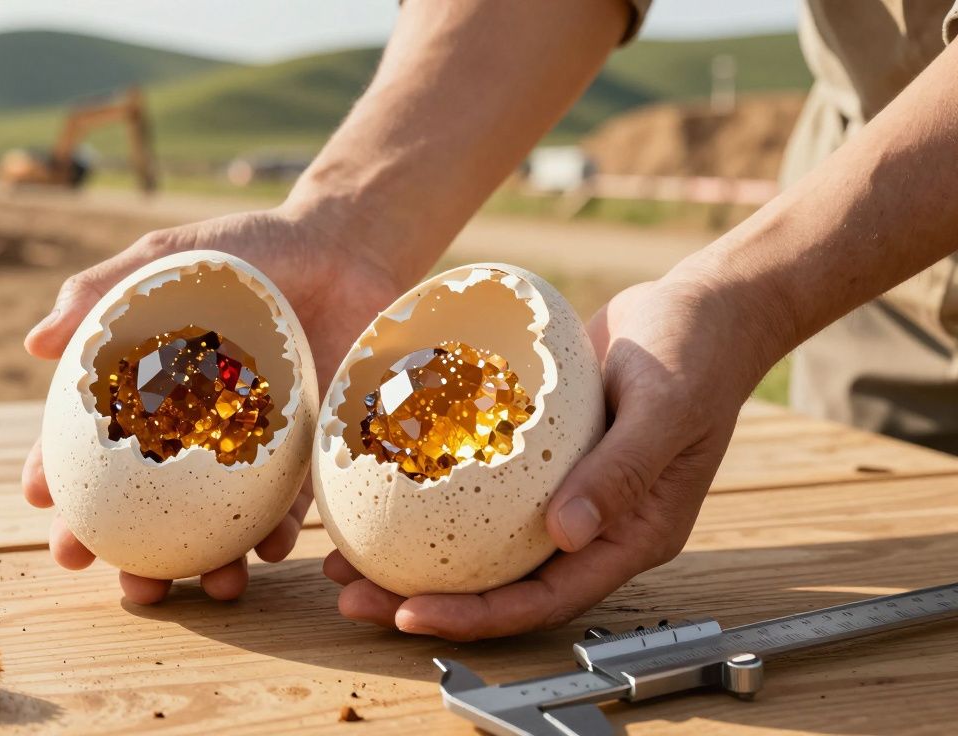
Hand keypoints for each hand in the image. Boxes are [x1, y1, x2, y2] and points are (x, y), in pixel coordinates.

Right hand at [22, 206, 406, 602]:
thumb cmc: (245, 251)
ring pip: (216, 525)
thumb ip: (102, 291)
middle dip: (125, 553)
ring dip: (210, 564)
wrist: (343, 247)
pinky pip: (289, 506)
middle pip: (145, 508)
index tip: (38, 504)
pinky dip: (277, 533)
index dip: (57, 478)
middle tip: (115, 576)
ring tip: (212, 586)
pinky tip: (271, 551)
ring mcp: (247, 450)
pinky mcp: (304, 454)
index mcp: (145, 392)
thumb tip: (34, 344)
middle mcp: (191, 432)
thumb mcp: (170, 259)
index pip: (86, 445)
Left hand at [325, 276, 773, 639]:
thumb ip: (621, 471)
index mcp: (628, 537)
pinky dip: (426, 492)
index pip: (544, 600)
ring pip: (478, 542)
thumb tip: (565, 534)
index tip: (409, 613)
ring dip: (412, 553)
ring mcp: (561, 492)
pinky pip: (475, 486)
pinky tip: (375, 480)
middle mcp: (590, 527)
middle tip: (349, 592)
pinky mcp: (536, 456)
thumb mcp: (666, 407)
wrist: (701, 307)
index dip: (476, 617)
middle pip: (499, 584)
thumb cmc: (697, 353)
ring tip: (340, 556)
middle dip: (422, 597)